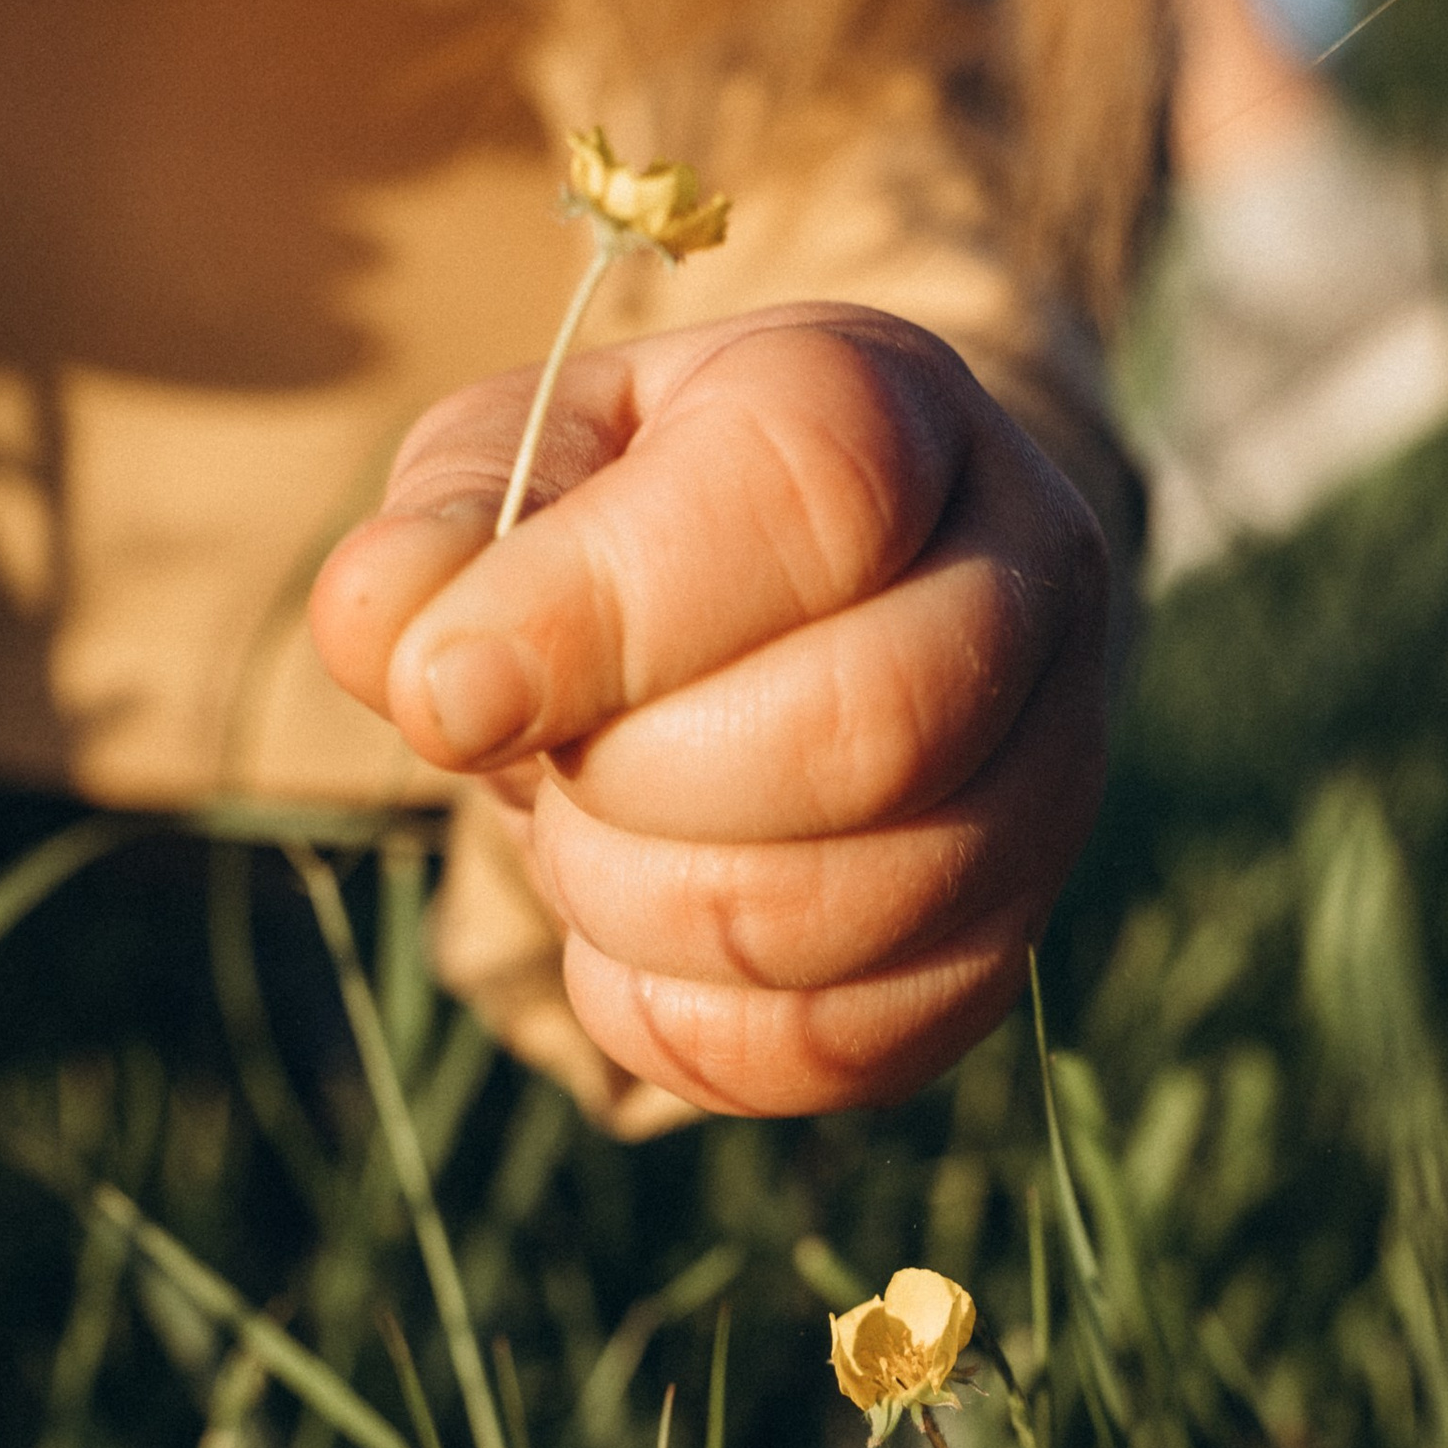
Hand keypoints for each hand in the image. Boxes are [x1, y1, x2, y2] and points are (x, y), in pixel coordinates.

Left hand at [310, 307, 1107, 1115]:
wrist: (821, 603)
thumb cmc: (646, 515)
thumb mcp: (527, 464)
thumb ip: (445, 529)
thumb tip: (395, 635)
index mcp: (894, 406)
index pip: (802, 499)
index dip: (597, 614)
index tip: (443, 694)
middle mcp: (1027, 574)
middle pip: (871, 725)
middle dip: (637, 784)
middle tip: (545, 768)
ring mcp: (1052, 767)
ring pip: (864, 903)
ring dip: (649, 910)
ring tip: (586, 843)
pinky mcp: (1012, 935)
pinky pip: (861, 1041)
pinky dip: (693, 1028)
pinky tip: (630, 950)